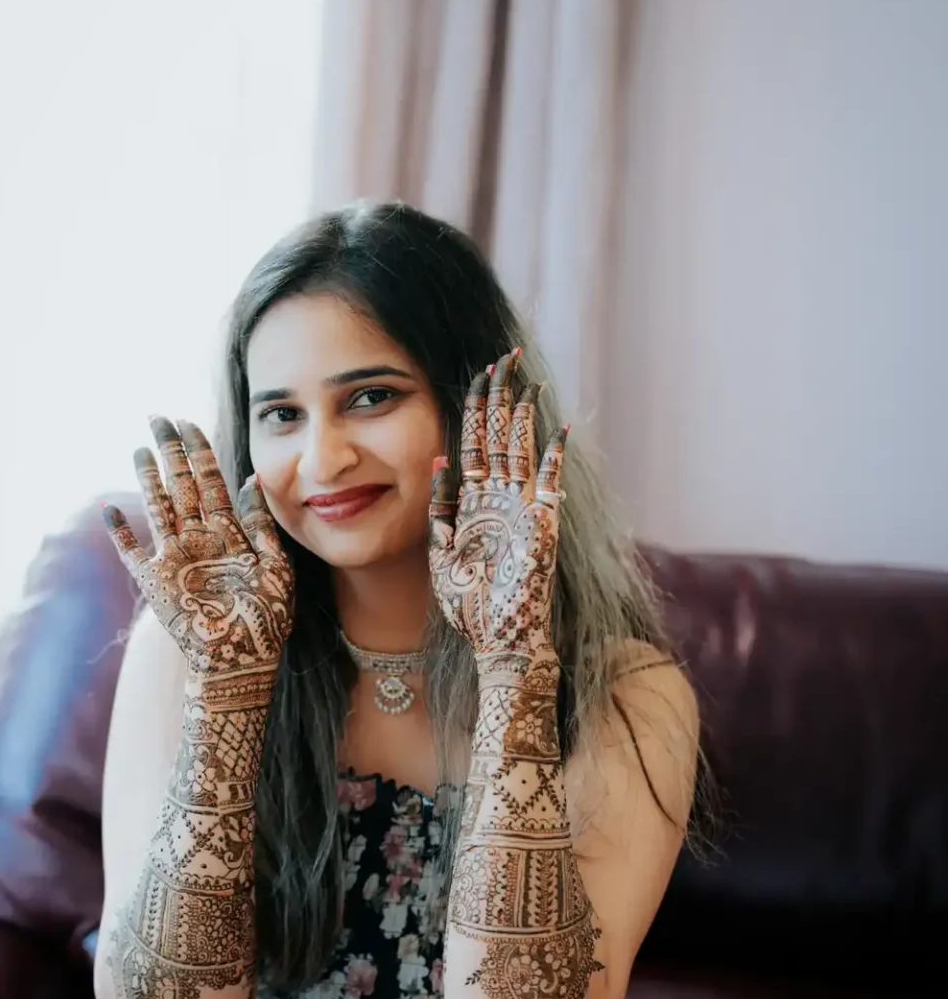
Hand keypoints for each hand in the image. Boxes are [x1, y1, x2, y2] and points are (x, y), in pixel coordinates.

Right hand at [102, 417, 293, 684]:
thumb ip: (261, 523)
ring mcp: (174, 558)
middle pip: (181, 485)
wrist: (242, 661)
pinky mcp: (154, 582)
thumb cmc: (266, 619)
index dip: (199, 452)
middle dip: (170, 450)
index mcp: (229, 533)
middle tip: (158, 417)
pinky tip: (109, 509)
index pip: (211, 481)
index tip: (189, 423)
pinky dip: (120, 533)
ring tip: (140, 448)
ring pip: (158, 507)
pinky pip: (132, 552)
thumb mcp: (276, 567)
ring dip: (148, 478)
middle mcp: (199, 539)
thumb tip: (251, 478)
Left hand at [427, 350, 566, 666]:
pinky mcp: (543, 526)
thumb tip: (438, 462)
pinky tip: (560, 427)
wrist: (498, 640)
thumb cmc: (469, 606)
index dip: (476, 410)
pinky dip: (555, 457)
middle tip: (504, 358)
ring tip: (524, 378)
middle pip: (500, 436)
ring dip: (523, 414)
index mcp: (473, 504)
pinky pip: (550, 484)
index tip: (477, 375)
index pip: (474, 444)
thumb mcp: (442, 554)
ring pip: (522, 450)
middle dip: (501, 397)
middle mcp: (500, 500)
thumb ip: (440, 510)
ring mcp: (524, 510)